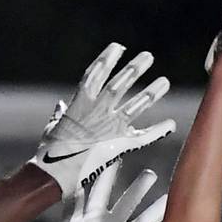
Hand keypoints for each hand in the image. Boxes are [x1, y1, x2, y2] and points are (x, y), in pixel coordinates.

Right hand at [31, 43, 175, 199]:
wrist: (55, 174)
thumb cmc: (49, 152)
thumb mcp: (53, 128)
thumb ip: (60, 115)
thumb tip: (61, 106)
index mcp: (79, 104)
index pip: (95, 75)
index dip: (107, 59)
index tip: (118, 47)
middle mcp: (98, 112)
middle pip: (119, 85)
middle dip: (134, 69)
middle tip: (148, 56)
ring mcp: (111, 128)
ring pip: (135, 106)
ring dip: (151, 93)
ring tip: (165, 82)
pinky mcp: (120, 146)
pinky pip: (144, 137)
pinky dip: (158, 130)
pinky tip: (172, 123)